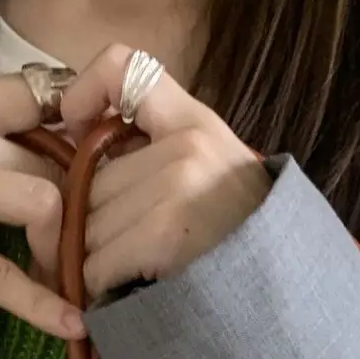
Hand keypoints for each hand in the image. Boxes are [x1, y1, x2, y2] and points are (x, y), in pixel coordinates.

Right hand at [0, 76, 84, 338]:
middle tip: (78, 230)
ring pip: (39, 204)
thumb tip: (86, 132)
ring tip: (58, 264)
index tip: (104, 162)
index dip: (84, 132)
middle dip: (77, 203)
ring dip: (61, 242)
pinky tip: (73, 325)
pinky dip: (41, 303)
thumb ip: (11, 115)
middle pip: (51, 163)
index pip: (46, 98)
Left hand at [57, 45, 271, 298]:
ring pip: (86, 224)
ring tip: (122, 274)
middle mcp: (188, 144)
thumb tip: (78, 150)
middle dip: (85, 219)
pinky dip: (98, 286)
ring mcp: (178, 187)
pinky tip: (123, 290)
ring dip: (92, 259)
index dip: (82, 94)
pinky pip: (96, 262)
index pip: (122, 66)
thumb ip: (156, 154)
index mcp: (196, 121)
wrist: (284, 293)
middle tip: (107, 248)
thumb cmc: (241, 242)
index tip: (75, 133)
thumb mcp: (212, 175)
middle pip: (90, 177)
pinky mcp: (166, 233)